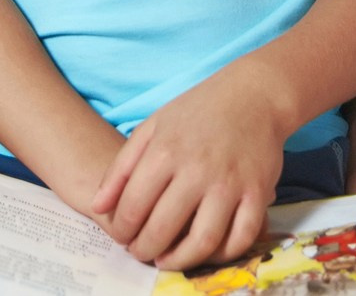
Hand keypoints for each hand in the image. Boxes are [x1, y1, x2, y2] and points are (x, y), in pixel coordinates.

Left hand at [90, 69, 286, 269]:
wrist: (252, 95)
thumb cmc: (197, 111)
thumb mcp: (152, 127)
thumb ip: (121, 167)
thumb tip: (98, 206)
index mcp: (165, 152)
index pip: (133, 207)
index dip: (122, 230)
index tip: (123, 237)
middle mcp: (197, 170)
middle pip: (163, 229)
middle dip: (145, 250)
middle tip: (141, 253)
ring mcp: (230, 184)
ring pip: (202, 241)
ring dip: (179, 261)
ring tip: (167, 260)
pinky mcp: (258, 194)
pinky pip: (241, 238)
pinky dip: (223, 255)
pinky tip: (206, 252)